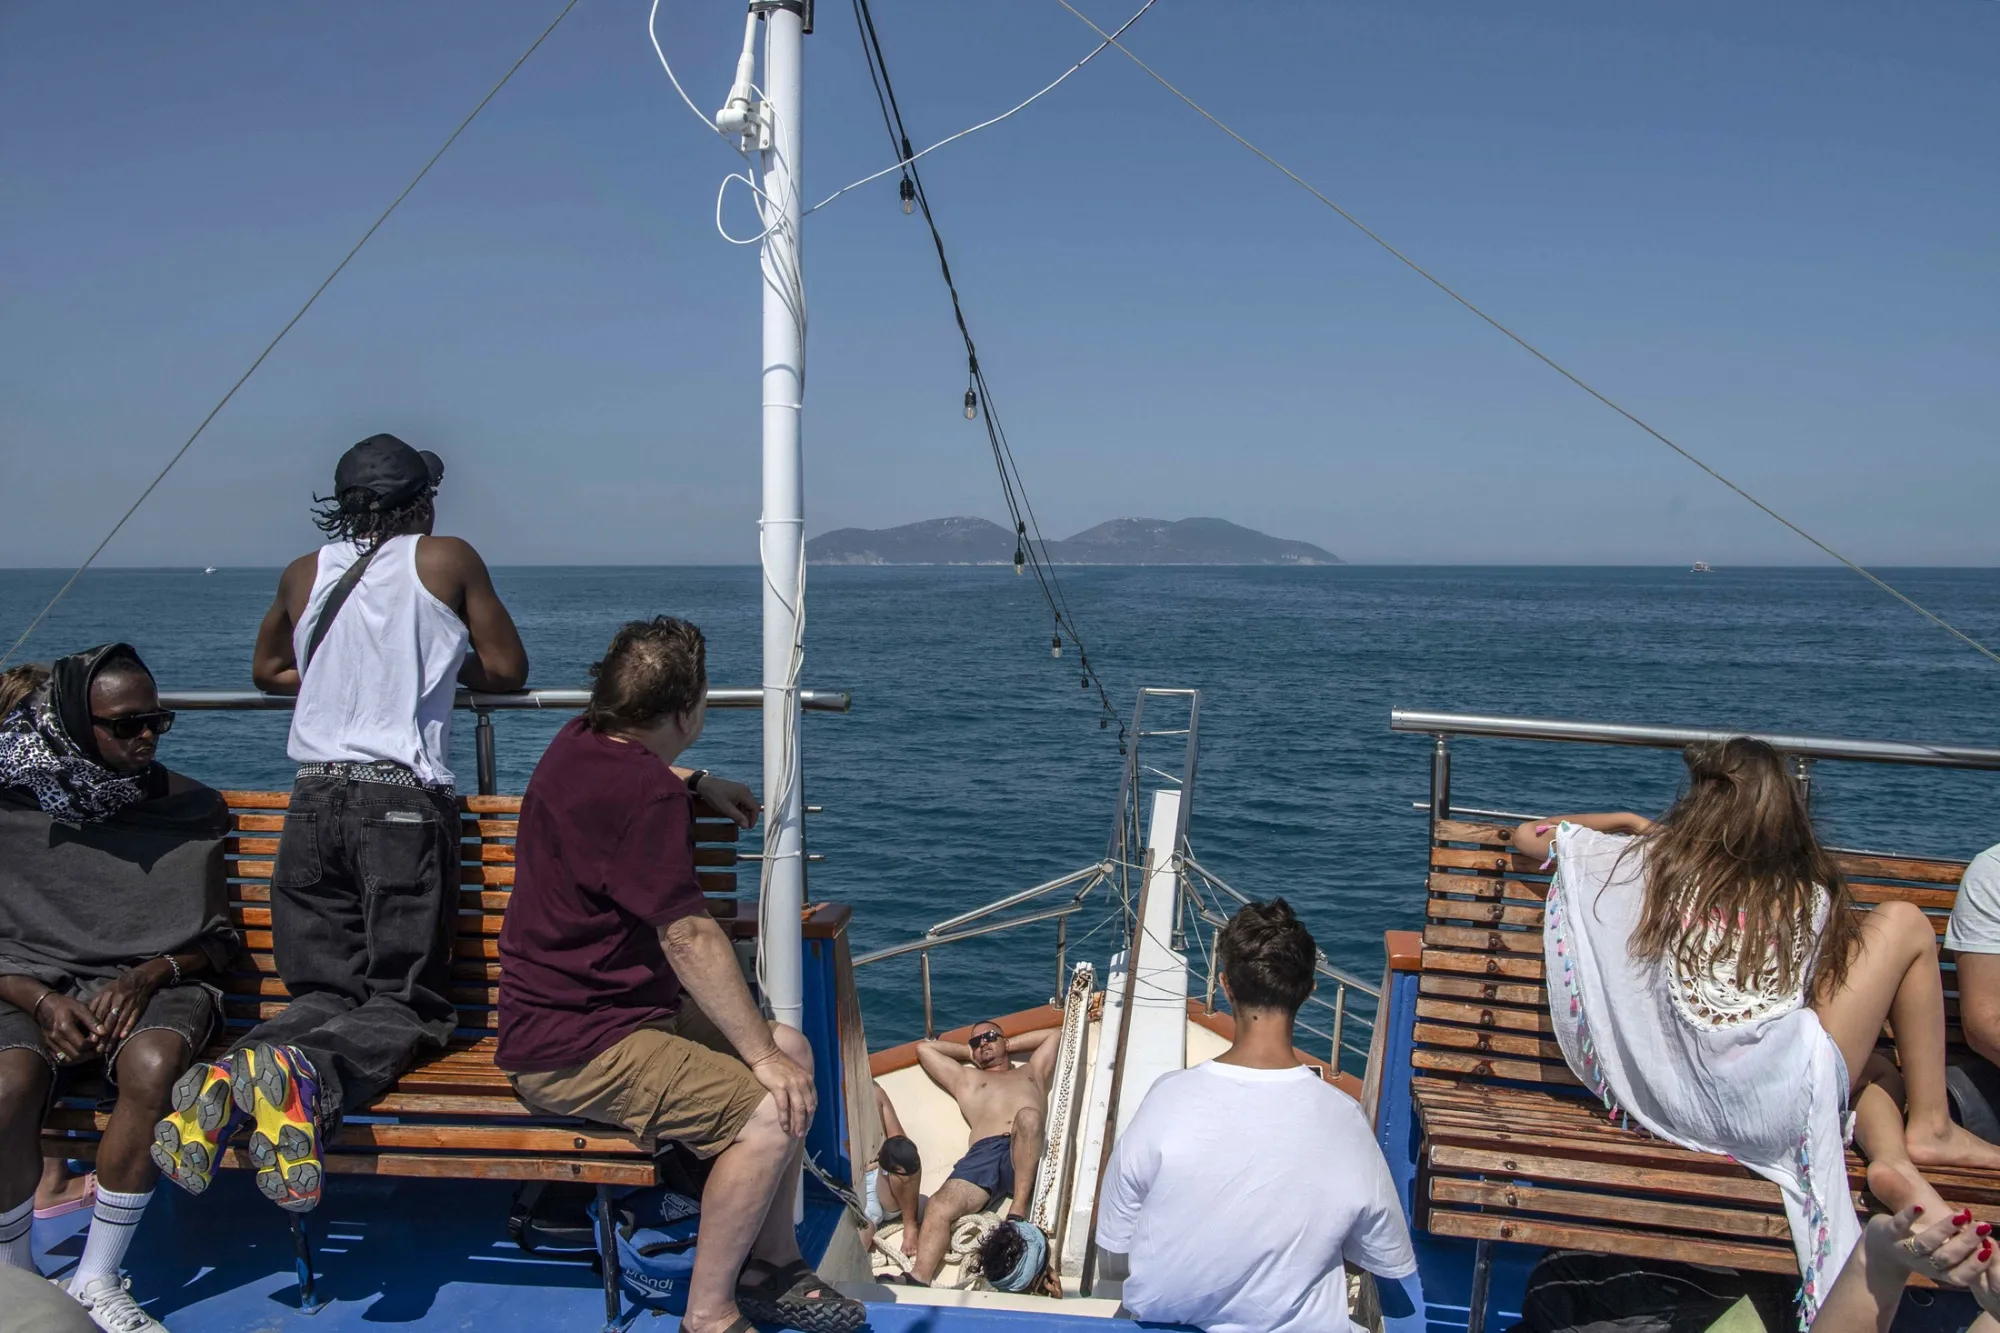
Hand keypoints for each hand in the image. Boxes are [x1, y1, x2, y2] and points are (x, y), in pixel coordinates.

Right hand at [35, 991, 104, 1061]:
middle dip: (88, 1055)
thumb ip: (92, 1021)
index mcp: (65, 1027)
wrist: (44, 1006)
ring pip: (67, 1060)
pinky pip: (59, 1060)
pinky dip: (70, 1060)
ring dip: (80, 1059)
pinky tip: (78, 1054)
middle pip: (75, 1055)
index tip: (99, 1041)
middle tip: (97, 1050)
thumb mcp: (81, 1008)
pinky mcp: (47, 1047)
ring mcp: (50, 1044)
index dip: (93, 1045)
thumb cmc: (65, 1005)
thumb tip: (104, 1033)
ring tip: (89, 1053)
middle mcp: (56, 1038)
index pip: (82, 1045)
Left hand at [88, 962, 165, 1043]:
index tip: (90, 1041)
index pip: (98, 1015)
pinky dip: (128, 1027)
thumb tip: (83, 1018)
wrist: (139, 978)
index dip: (94, 1028)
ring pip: (119, 1022)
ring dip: (113, 1036)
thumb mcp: (104, 991)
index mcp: (106, 996)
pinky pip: (132, 1018)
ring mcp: (128, 1003)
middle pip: (108, 1021)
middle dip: (103, 1036)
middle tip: (98, 1050)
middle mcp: (116, 1000)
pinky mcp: (138, 1006)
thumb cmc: (118, 987)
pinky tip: (123, 1037)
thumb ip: (95, 1004)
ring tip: (108, 1048)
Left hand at [694, 775, 758, 829]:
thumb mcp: (725, 809)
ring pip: (747, 804)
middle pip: (752, 806)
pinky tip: (733, 812)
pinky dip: (739, 808)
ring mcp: (741, 790)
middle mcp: (745, 790)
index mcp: (744, 793)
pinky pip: (742, 801)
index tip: (748, 827)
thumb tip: (747, 826)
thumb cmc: (714, 795)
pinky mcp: (737, 791)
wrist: (705, 785)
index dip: (753, 819)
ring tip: (735, 819)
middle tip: (741, 824)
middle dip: (748, 816)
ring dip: (743, 813)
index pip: (755, 808)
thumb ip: (737, 817)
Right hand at [749, 1048, 815, 1137]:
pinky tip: (783, 1127)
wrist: (766, 1053)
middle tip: (803, 1134)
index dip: (812, 1115)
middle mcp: (802, 1082)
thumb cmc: (778, 1062)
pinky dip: (784, 1119)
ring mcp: (792, 1085)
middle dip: (806, 1122)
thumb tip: (801, 1097)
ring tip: (795, 1134)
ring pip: (798, 1109)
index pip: (813, 1101)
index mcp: (807, 1079)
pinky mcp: (779, 1087)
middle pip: (808, 1107)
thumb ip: (800, 1082)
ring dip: (798, 1124)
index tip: (809, 1124)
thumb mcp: (795, 1071)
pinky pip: (783, 1107)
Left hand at [1869, 1205, 1990, 1288]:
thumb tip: (1988, 1239)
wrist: (1880, 1248)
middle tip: (1983, 1226)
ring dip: (1943, 1229)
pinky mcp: (1889, 1231)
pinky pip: (1899, 1225)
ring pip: (1925, 1243)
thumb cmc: (1921, 1250)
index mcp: (1939, 1272)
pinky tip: (1921, 1206)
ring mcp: (1904, 1248)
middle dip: (1966, 1243)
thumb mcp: (1941, 1254)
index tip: (1990, 1248)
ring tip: (1961, 1215)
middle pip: (1946, 1258)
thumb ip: (1962, 1249)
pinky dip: (1909, 1216)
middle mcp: (1922, 1263)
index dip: (1975, 1265)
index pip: (1960, 1275)